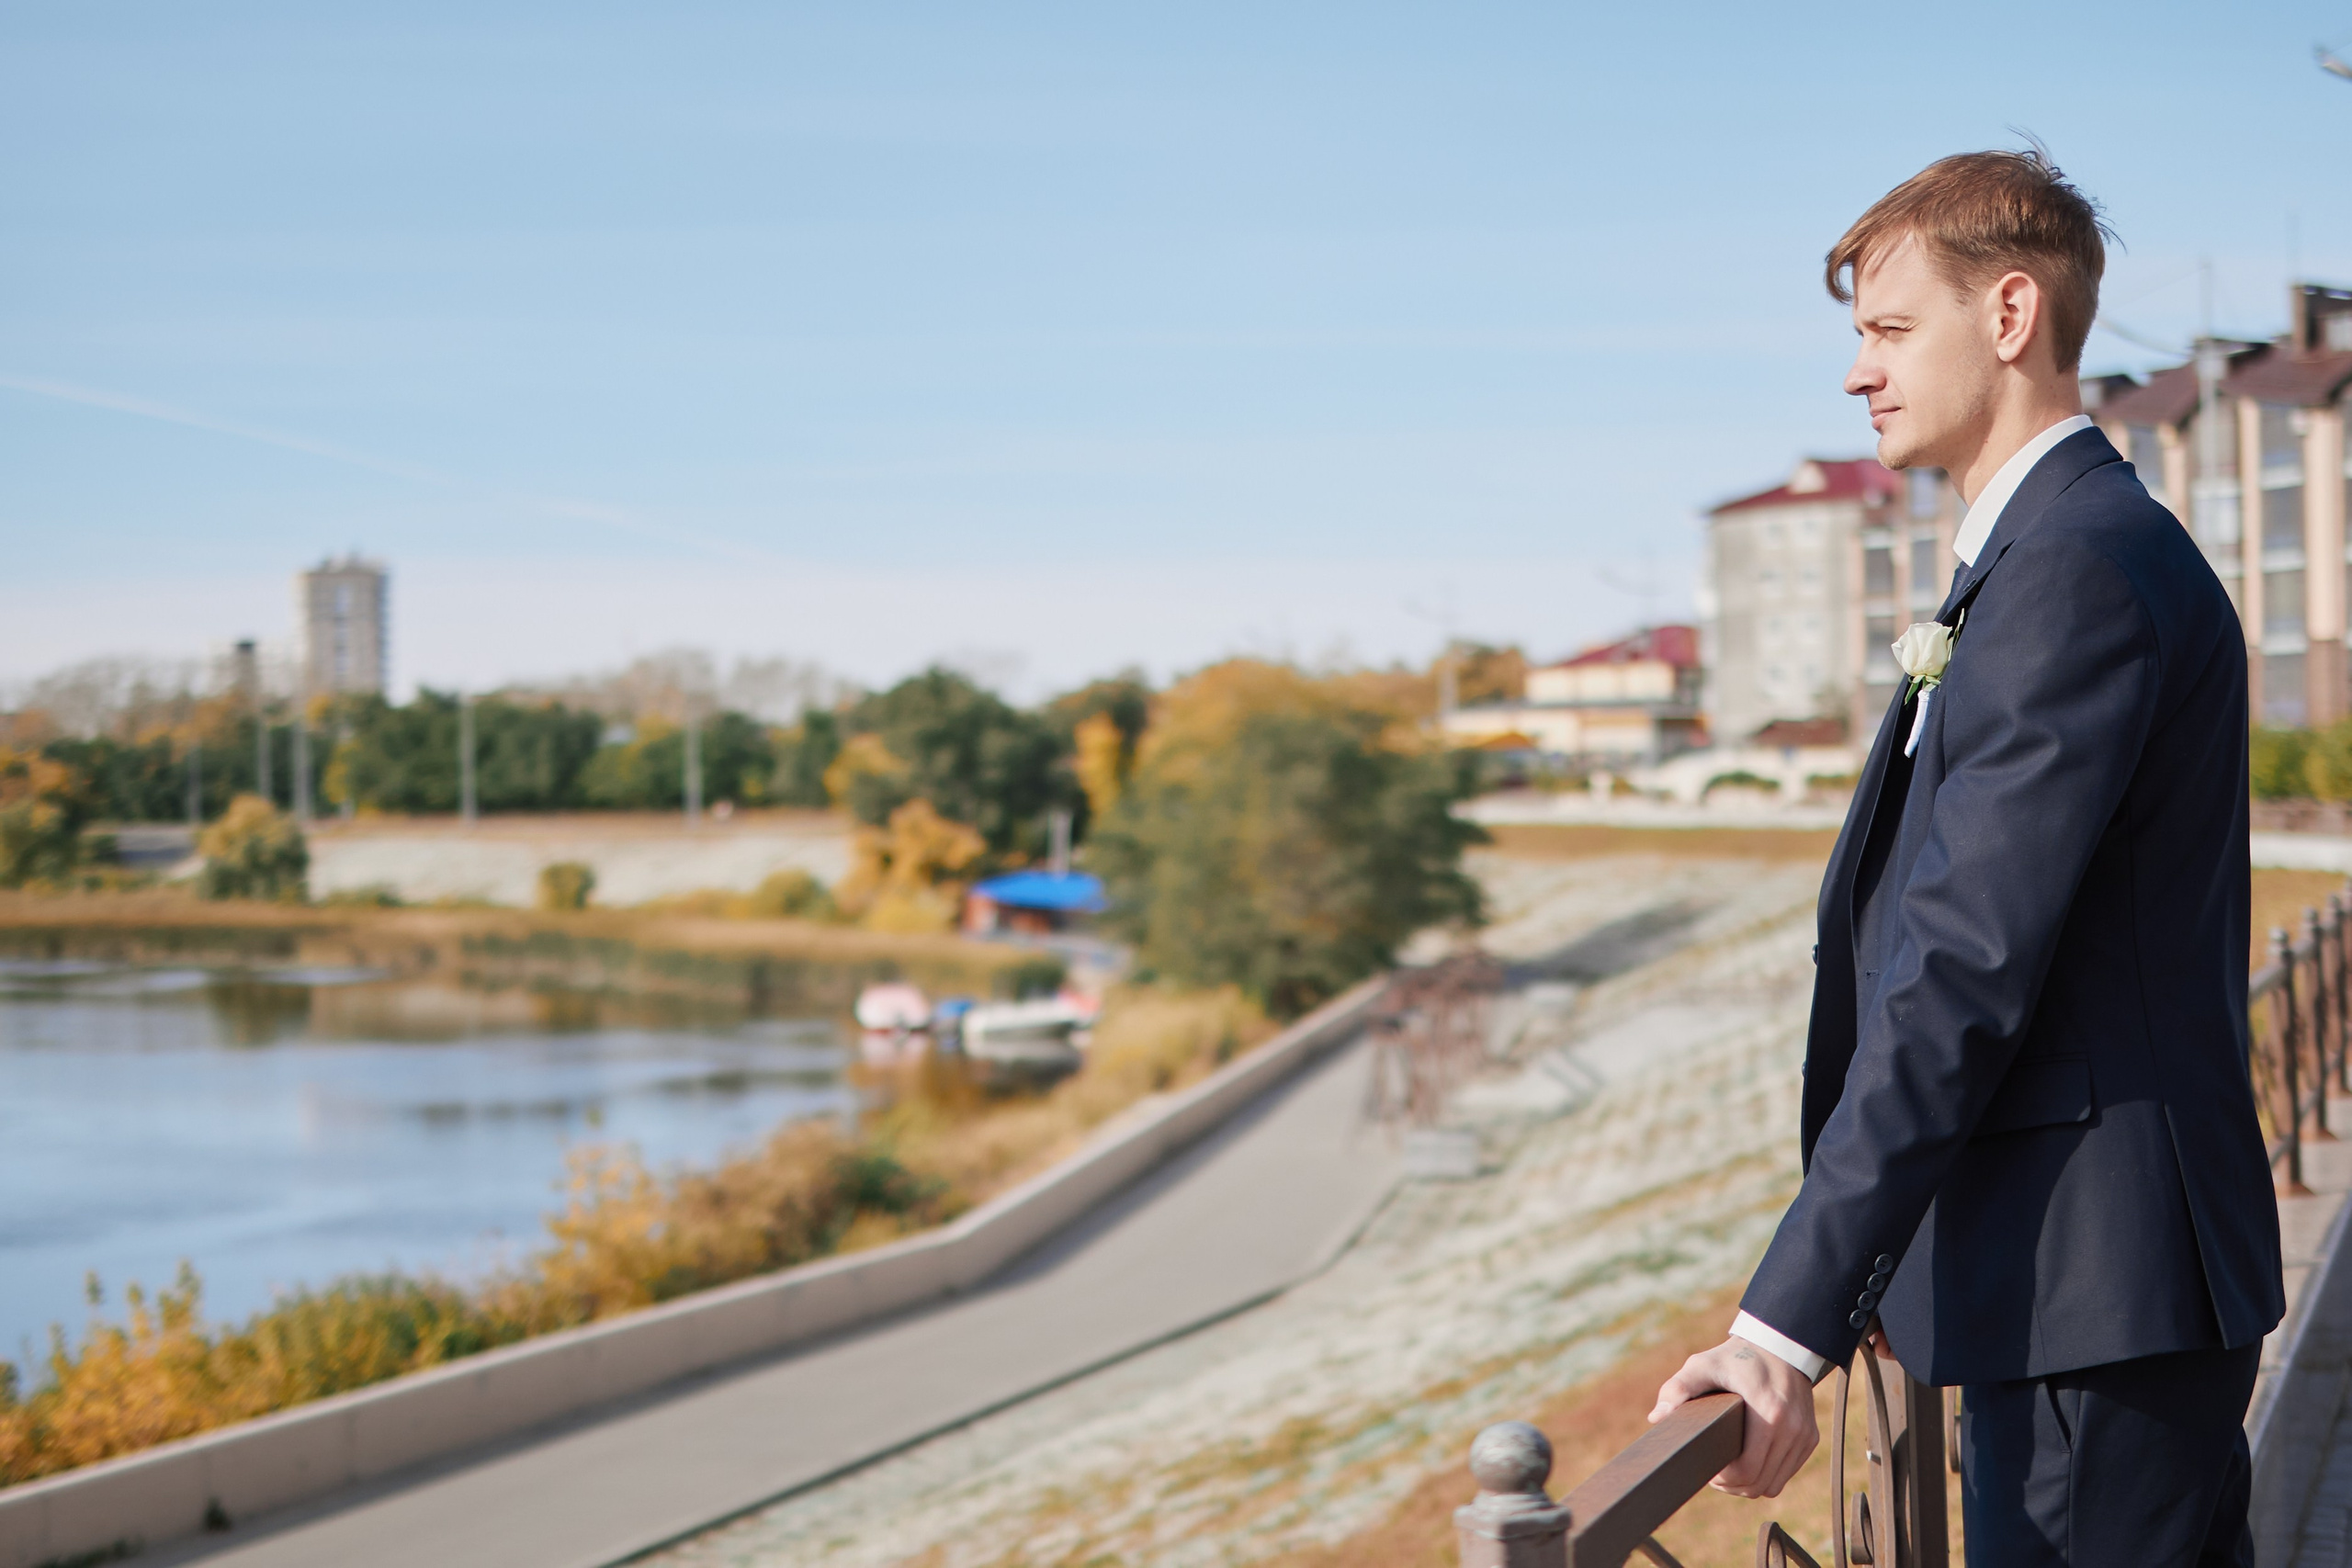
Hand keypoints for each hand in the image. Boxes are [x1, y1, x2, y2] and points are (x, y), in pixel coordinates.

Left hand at [1648, 1335, 1818, 1498]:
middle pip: (1759, 1484)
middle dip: (1732, 1485)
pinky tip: (1748, 1461)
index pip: (1747, 1471)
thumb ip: (1678, 1388)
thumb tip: (1658, 1417)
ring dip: (1749, 1483)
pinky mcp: (1810, 1438)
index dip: (1723, 1479)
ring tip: (1729, 1470)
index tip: (1707, 1468)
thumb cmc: (1736, 1357)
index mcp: (1769, 1412)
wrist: (1780, 1345)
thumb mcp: (1703, 1365)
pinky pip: (1786, 1474)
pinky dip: (1767, 1474)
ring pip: (1774, 1485)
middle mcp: (1792, 1428)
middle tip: (1714, 1473)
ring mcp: (1804, 1435)